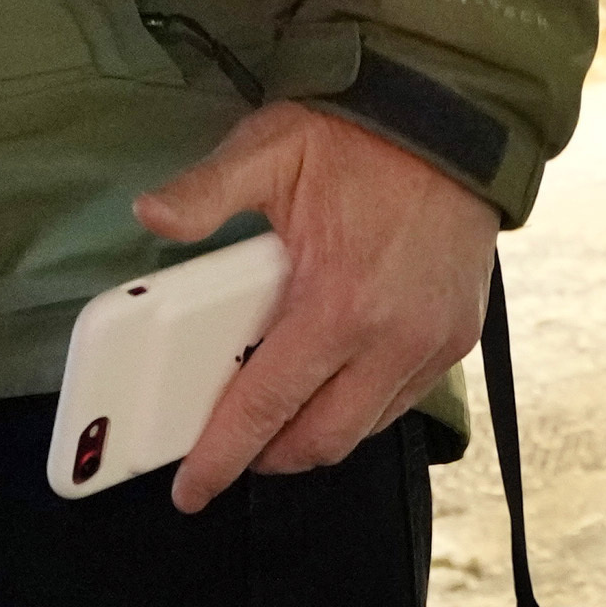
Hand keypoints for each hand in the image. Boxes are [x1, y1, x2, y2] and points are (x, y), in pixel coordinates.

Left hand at [129, 99, 496, 513]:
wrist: (451, 117)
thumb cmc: (356, 136)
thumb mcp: (270, 149)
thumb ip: (207, 191)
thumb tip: (148, 215)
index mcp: (335, 302)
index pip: (264, 406)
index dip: (222, 456)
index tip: (192, 489)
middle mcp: (389, 338)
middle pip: (318, 440)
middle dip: (268, 458)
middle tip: (233, 448)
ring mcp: (429, 343)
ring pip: (364, 431)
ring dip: (316, 436)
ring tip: (279, 417)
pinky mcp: (457, 337)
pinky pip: (402, 402)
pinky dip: (363, 408)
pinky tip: (334, 382)